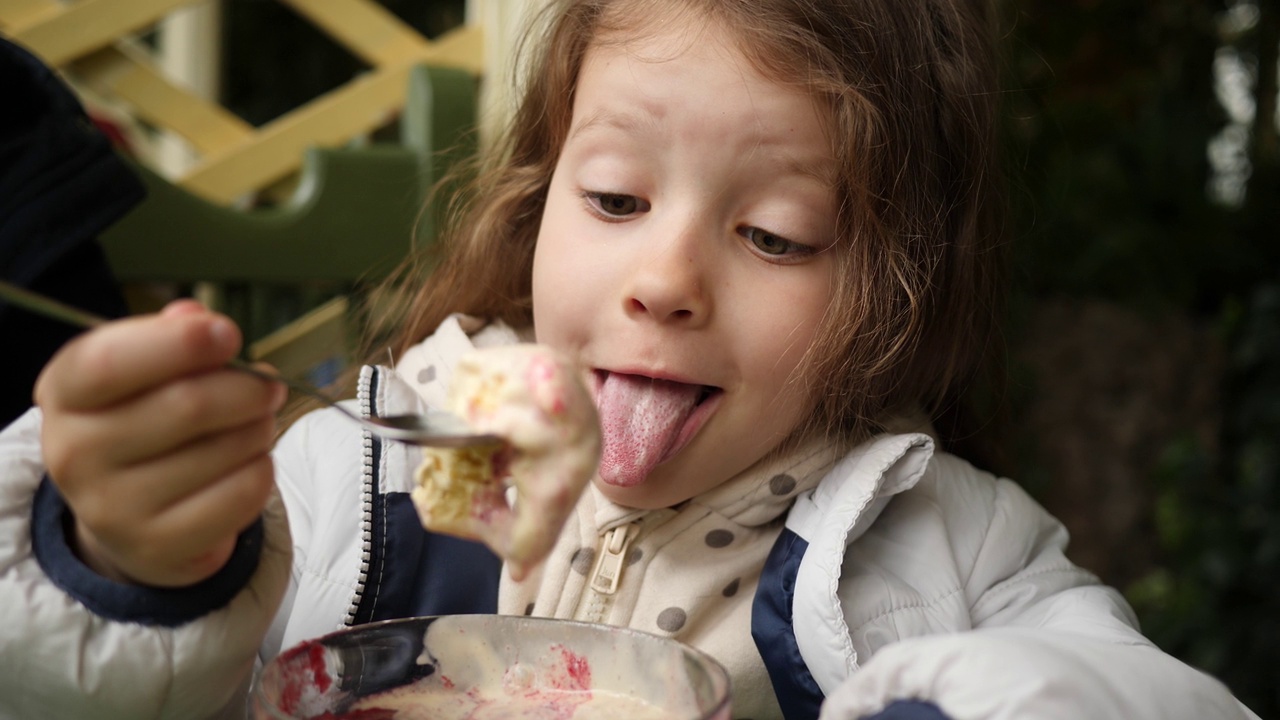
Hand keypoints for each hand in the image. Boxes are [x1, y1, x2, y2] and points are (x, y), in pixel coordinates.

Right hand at [35, 300, 285, 586]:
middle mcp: (75, 453)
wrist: (131, 515)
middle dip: (246, 389)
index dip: (178, 343)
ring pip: (223, 450)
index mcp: (65, 393)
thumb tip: (195, 317)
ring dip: (259, 429)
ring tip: (257, 424)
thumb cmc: (145, 423)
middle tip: (270, 386)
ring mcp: (112, 508)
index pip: (109, 362)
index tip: (230, 334)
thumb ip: (171, 339)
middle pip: (185, 406)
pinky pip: (241, 494)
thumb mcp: (144, 373)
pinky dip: (262, 470)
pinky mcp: (157, 545)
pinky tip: (251, 463)